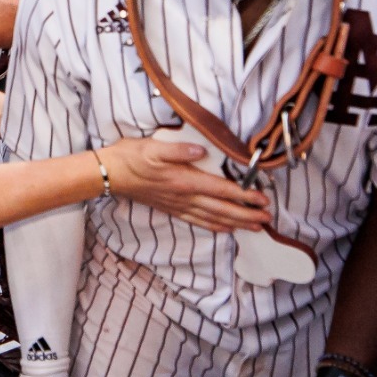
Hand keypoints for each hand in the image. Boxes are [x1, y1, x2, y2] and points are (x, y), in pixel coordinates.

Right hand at [98, 137, 270, 232]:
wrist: (109, 174)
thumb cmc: (131, 157)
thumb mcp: (153, 146)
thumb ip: (178, 150)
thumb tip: (201, 151)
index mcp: (184, 180)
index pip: (221, 190)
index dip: (244, 195)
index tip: (262, 198)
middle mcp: (184, 197)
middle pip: (222, 209)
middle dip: (247, 214)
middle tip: (266, 217)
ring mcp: (178, 205)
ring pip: (213, 218)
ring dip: (236, 222)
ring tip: (255, 226)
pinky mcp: (172, 209)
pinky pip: (198, 221)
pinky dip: (215, 226)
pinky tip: (226, 229)